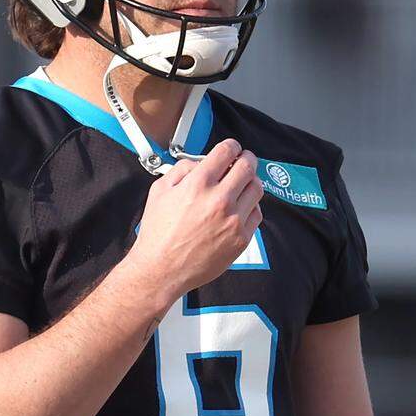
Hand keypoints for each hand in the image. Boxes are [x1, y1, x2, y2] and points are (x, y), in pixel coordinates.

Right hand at [128, 139, 262, 300]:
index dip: (232, 146)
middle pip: (248, 167)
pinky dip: (251, 207)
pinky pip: (256, 214)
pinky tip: (240, 208)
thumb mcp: (160, 191)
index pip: (227, 151)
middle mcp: (219, 200)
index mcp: (198, 184)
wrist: (162, 269)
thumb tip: (200, 162)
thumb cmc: (158, 233)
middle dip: (247, 158)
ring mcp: (233, 220)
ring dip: (251, 181)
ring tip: (242, 184)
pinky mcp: (240, 239)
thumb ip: (182, 169)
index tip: (232, 149)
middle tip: (243, 160)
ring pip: (256, 189)